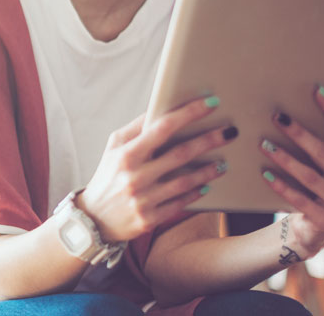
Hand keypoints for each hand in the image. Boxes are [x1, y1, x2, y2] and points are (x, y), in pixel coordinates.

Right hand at [79, 96, 235, 242]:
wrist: (94, 219)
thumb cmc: (108, 175)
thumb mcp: (114, 147)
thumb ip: (137, 128)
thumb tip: (160, 107)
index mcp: (127, 154)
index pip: (162, 127)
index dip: (188, 113)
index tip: (210, 103)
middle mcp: (135, 176)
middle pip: (180, 154)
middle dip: (208, 140)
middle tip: (229, 131)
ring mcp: (143, 199)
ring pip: (185, 181)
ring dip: (208, 170)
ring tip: (223, 162)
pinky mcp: (149, 220)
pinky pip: (180, 204)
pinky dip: (195, 193)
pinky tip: (207, 184)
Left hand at [257, 85, 323, 256]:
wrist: (311, 230)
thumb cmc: (310, 188)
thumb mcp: (316, 167)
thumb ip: (313, 145)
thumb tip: (286, 111)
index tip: (317, 90)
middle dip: (299, 133)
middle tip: (277, 117)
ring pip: (310, 177)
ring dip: (285, 159)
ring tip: (263, 144)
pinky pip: (300, 200)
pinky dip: (282, 186)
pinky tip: (265, 173)